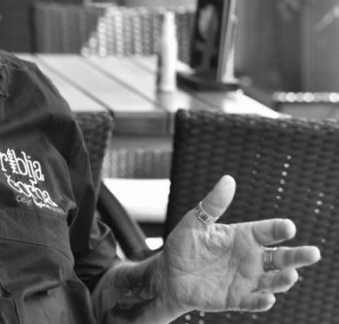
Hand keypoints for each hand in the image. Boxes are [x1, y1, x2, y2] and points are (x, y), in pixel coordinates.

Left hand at [159, 175, 321, 313]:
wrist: (168, 273)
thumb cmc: (184, 245)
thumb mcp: (196, 222)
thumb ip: (213, 204)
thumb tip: (228, 180)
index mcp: (244, 237)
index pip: (267, 231)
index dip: (279, 229)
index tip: (288, 227)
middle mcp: (250, 258)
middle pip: (281, 258)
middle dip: (298, 256)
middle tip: (313, 253)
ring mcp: (245, 279)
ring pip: (273, 281)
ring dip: (283, 280)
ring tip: (291, 275)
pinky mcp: (235, 298)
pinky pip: (252, 301)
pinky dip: (261, 301)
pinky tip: (267, 299)